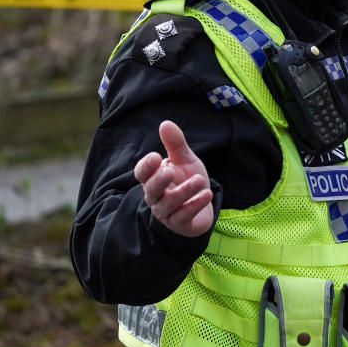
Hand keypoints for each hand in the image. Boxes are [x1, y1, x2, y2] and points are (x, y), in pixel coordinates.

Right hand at [133, 120, 214, 236]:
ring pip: (169, 204)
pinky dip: (194, 205)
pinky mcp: (180, 223)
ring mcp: (166, 212)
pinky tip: (206, 194)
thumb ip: (176, 144)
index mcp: (154, 179)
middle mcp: (156, 196)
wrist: (203, 204)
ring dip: (184, 192)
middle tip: (170, 170)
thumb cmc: (188, 180)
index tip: (156, 157)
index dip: (146, 167)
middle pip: (151, 190)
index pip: (142, 174)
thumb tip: (165, 123)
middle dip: (159, 181)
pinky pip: (183, 216)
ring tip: (200, 180)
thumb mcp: (185, 160)